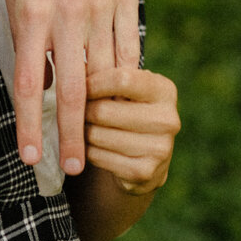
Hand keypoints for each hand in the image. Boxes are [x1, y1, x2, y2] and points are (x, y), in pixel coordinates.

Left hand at [8, 0, 140, 175]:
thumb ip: (26, 38)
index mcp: (32, 13)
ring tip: (97, 143)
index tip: (30, 158)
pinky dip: (125, 78)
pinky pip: (128, 48)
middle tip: (72, 169)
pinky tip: (123, 101)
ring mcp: (99, 6)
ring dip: (101, 113)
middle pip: (71, 90)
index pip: (30, 84)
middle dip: (71, 135)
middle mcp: (66, 14)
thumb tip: (37, 86)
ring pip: (105, 74)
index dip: (30, 125)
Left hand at [84, 65, 179, 194]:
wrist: (147, 156)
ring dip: (80, 131)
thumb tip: (73, 68)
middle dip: (82, 110)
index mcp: (164, 90)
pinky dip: (86, 150)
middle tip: (72, 110)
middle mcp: (168, 119)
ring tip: (80, 126)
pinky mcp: (144, 172)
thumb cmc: (128, 109)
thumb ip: (106, 74)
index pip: (122, 79)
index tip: (78, 84)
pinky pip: (98, 157)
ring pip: (97, 135)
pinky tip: (89, 145)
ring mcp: (159, 148)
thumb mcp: (126, 89)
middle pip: (104, 110)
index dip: (93, 82)